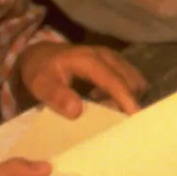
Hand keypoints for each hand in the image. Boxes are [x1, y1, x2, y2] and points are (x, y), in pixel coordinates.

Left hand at [19, 42, 145, 118]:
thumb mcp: (41, 85)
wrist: (41, 56)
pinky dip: (126, 94)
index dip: (125, 99)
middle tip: (107, 119)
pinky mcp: (117, 63)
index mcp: (89, 59)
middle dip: (125, 103)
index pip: (114, 80)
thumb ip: (56, 96)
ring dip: (127, 98)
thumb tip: (77, 111)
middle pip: (131, 81)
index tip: (135, 119)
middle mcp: (106, 55)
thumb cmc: (41, 71)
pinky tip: (105, 99)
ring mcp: (114, 58)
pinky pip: (132, 81)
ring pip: (135, 81)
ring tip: (105, 108)